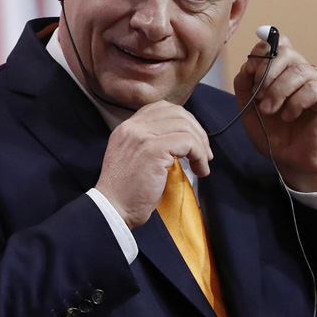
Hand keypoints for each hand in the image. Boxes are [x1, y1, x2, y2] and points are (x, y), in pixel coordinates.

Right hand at [95, 101, 212, 227]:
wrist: (112, 209)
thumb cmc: (125, 192)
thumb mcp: (132, 158)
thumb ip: (148, 144)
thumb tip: (180, 141)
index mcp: (126, 128)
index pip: (161, 107)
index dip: (183, 121)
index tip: (192, 142)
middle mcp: (132, 127)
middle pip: (177, 113)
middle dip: (197, 131)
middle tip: (204, 154)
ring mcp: (141, 136)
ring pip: (185, 126)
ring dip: (201, 145)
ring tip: (202, 164)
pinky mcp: (152, 149)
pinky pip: (187, 141)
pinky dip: (199, 155)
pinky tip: (199, 170)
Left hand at [233, 32, 316, 191]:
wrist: (292, 160)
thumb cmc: (274, 133)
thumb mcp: (249, 107)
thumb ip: (245, 84)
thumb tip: (247, 65)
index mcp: (284, 71)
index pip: (277, 44)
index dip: (261, 52)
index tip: (250, 72)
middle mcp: (303, 73)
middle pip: (287, 53)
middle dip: (266, 72)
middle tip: (258, 96)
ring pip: (299, 70)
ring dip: (278, 91)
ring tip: (270, 111)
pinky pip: (313, 89)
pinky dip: (294, 103)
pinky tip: (288, 116)